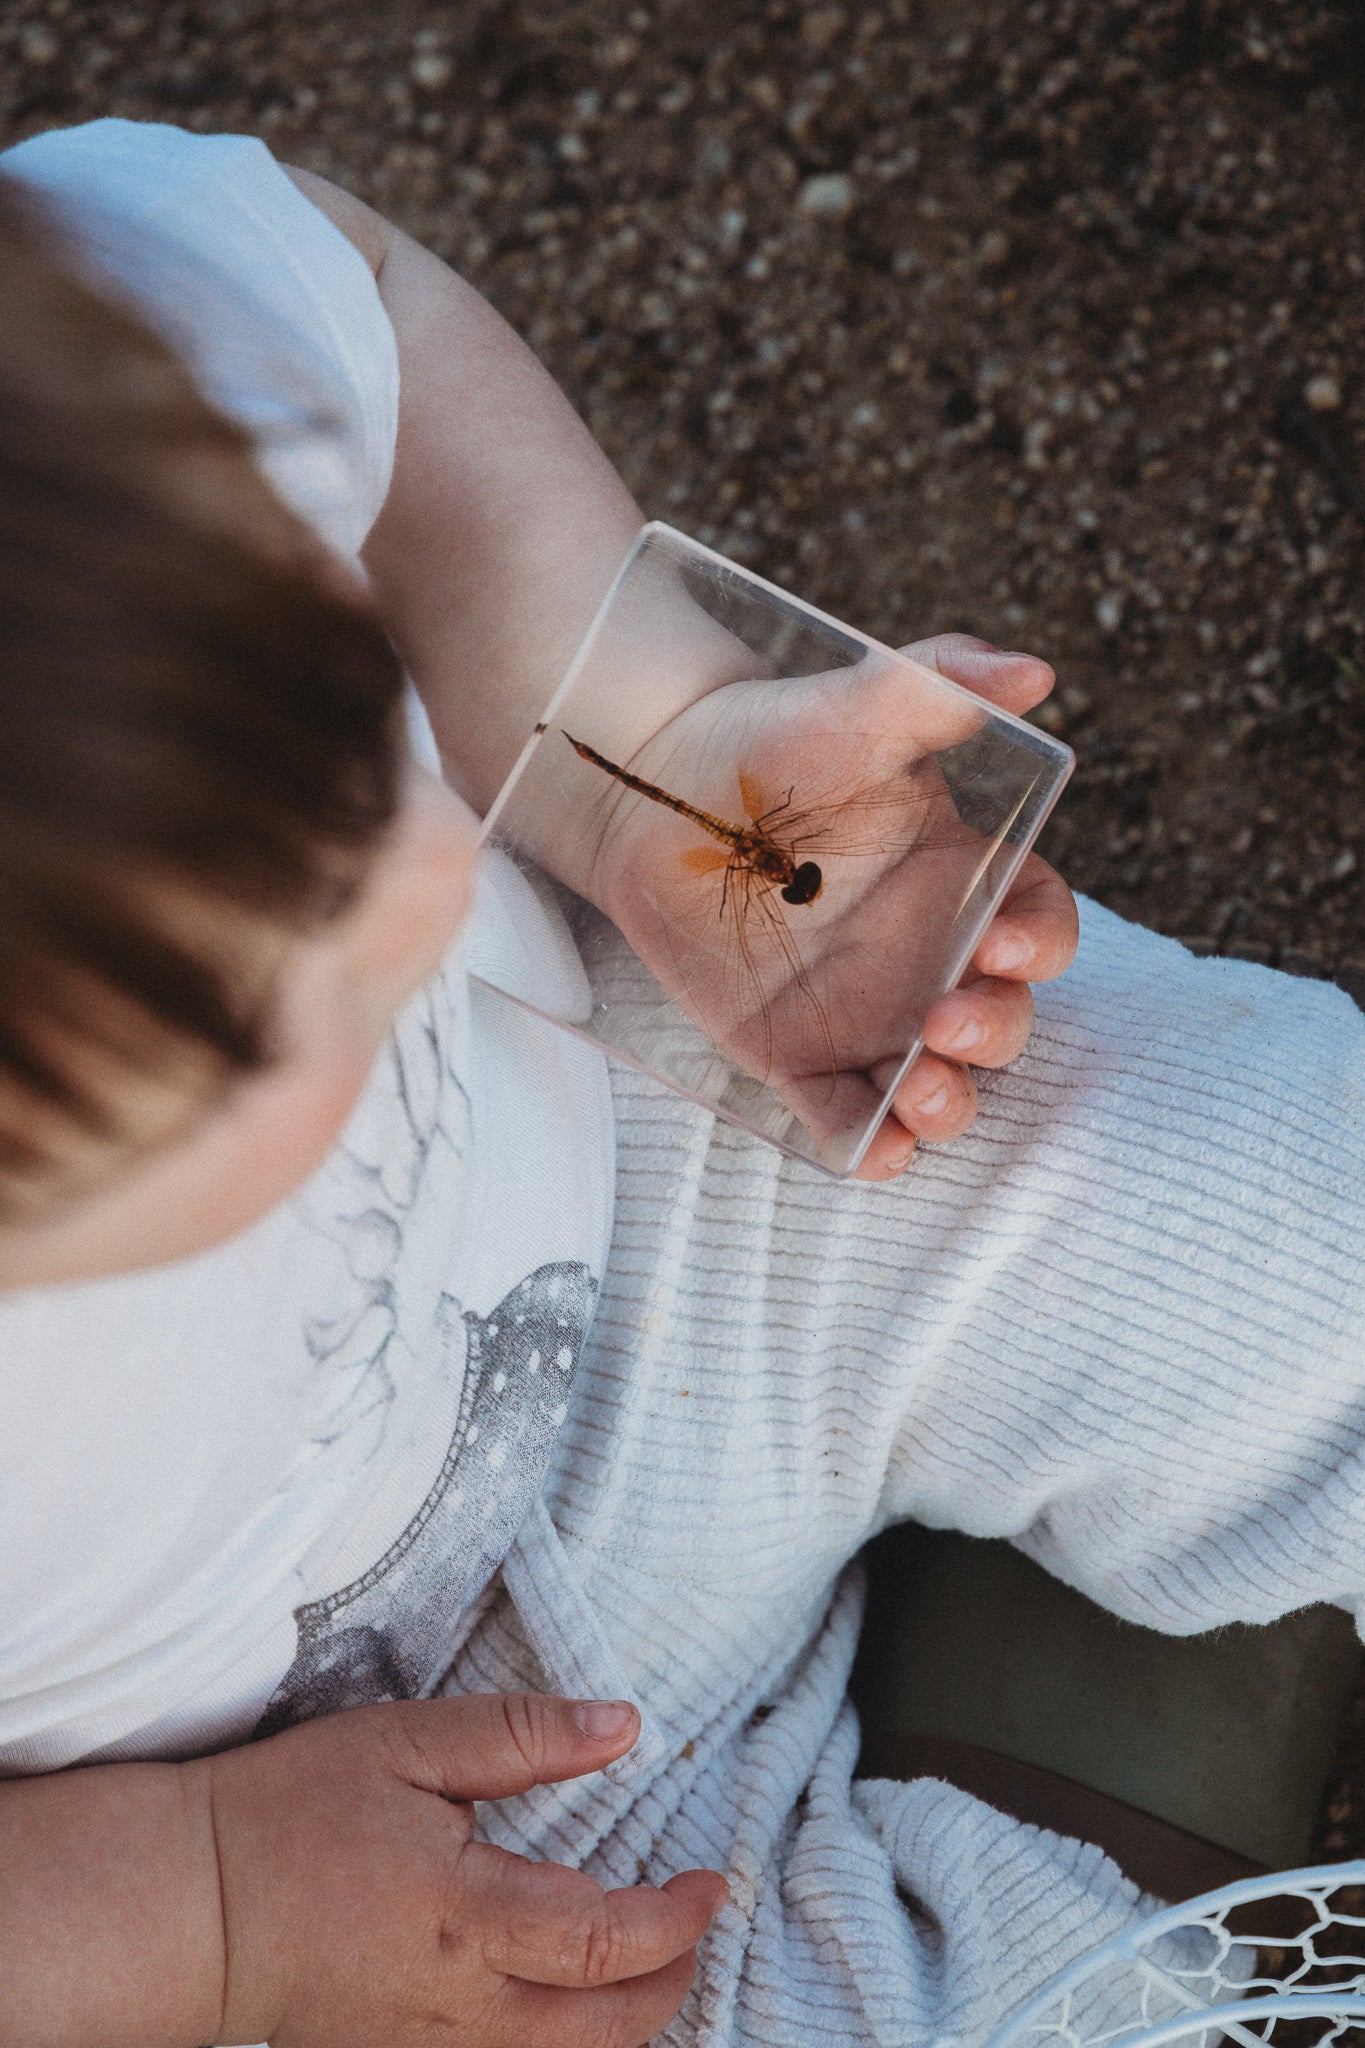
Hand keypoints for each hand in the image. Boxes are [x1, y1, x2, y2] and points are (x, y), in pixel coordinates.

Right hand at [192, 1693, 726, 2047]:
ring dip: (626, 2023)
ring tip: (649, 1962)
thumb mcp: (407, 1742)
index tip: (711, 1879)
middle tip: (694, 1922)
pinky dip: (561, 2043)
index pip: (609, 1940)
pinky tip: (568, 1999)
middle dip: (671, 1982)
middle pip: (606, 2028)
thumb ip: (522, 1736)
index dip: (678, 1918)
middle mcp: (458, 2003)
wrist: (194, 1905)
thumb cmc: (293, 1811)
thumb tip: (623, 1726)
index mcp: (467, 1914)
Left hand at [575, 634, 1076, 1179]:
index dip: (1039, 946)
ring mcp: (869, 1014)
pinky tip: (872, 1149)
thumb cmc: (770, 741)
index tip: (1002, 943)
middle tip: (945, 1020)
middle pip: (1001, 1021)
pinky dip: (869, 1147)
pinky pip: (848, 1117)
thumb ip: (940, 682)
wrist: (657, 789)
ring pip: (938, 1084)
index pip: (1039, 927)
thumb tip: (1030, 674)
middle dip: (992, 1034)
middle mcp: (931, 957)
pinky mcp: (799, 1056)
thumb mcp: (855, 704)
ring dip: (948, 1104)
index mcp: (967, 882)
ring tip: (921, 1090)